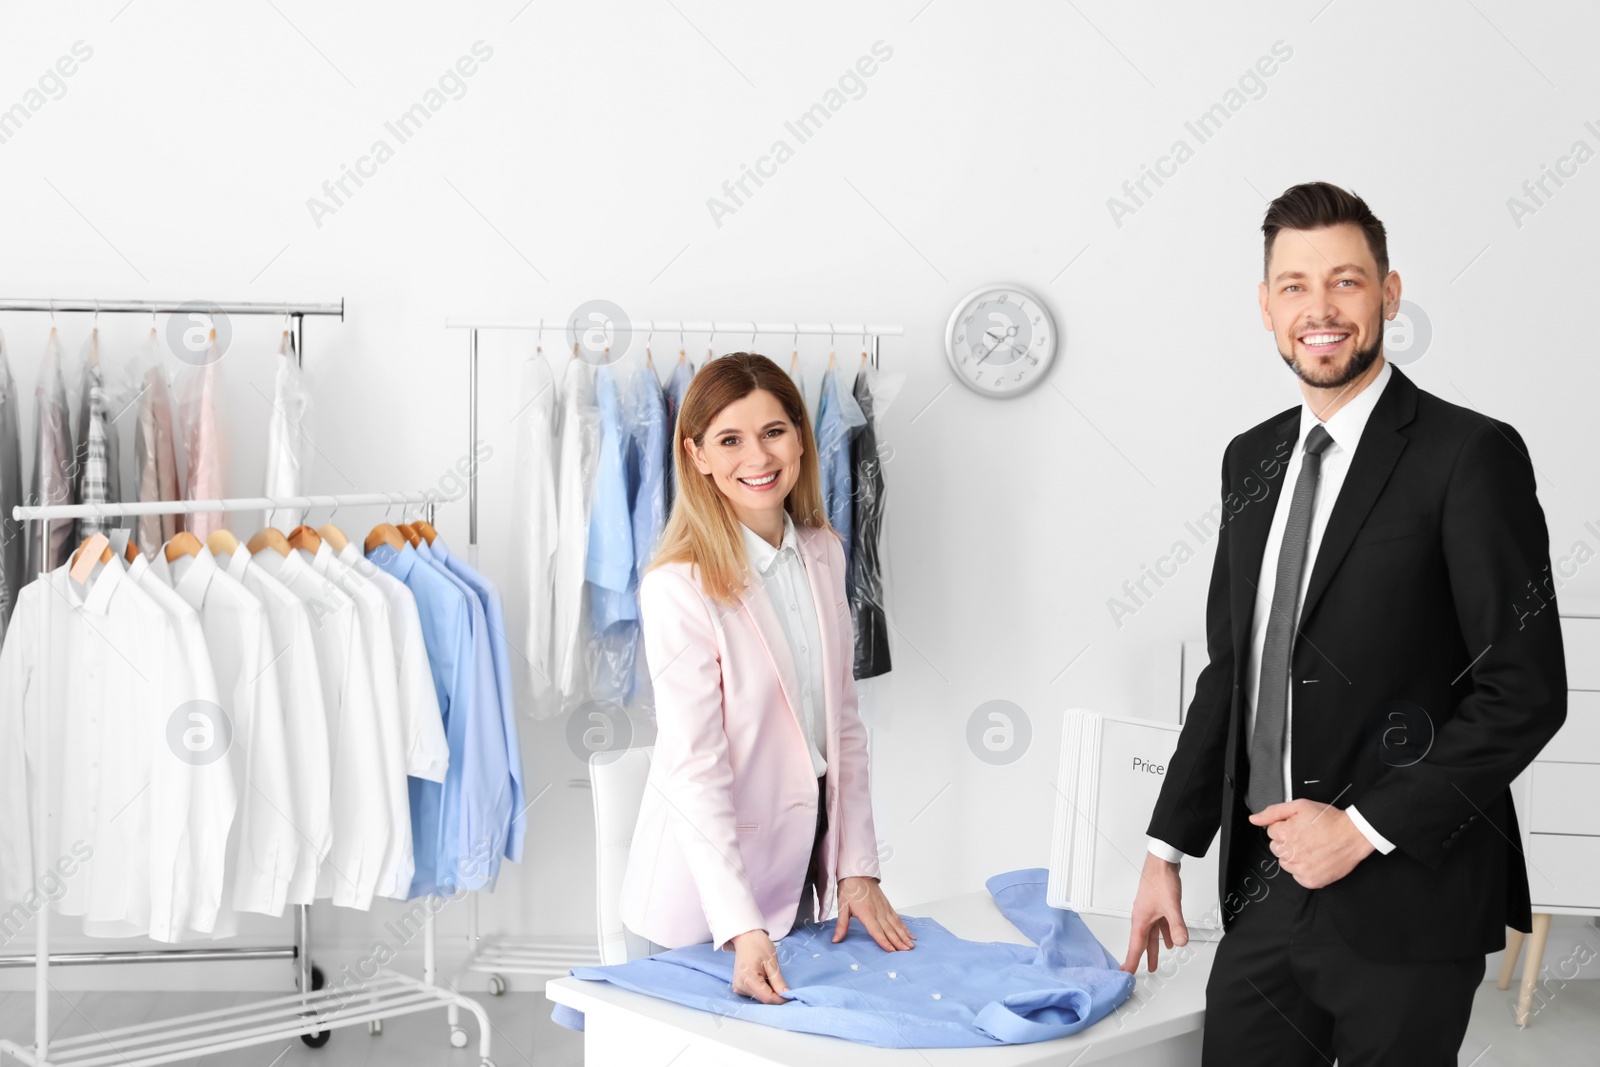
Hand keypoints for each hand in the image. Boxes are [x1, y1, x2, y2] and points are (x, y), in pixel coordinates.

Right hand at [729, 929, 789, 1003]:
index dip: (780, 999)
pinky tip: (765, 980)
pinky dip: (763, 990)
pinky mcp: (739, 987)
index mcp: (747, 978)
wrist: (746, 938)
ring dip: (769, 993)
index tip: (791, 995)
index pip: (767, 997)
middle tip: (783, 985)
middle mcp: (740, 986)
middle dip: (776, 995)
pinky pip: (755, 994)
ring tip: (772, 978)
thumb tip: (786, 995)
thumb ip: (778, 981)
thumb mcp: (772, 963)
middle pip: (763, 999)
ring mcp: (738, 988)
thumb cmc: (759, 946)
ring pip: (759, 998)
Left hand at [834, 876, 915, 950]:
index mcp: (866, 913)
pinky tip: (910, 934)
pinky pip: (897, 918)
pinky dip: (904, 927)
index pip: (876, 931)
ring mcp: (884, 908)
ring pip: (896, 925)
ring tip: (911, 946)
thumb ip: (841, 925)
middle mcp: (878, 912)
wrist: (857, 872)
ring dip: (904, 936)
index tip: (892, 951)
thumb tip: (835, 940)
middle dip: (899, 942)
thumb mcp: (842, 907)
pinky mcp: (887, 905)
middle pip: (890, 930)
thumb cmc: (849, 889)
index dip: (884, 941)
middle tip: (906, 952)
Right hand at [1122, 852, 1188, 972]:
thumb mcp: (1171, 906)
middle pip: (1141, 943)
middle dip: (1141, 959)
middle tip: (1136, 972)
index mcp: (1140, 920)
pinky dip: (1164, 935)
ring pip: (1150, 935)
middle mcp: (1142, 917)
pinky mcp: (1156, 907)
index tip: (1126, 974)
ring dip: (1153, 948)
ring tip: (1156, 962)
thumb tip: (1181, 943)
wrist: (1162, 861)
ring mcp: (1149, 912)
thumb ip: (1177, 926)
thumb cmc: (1159, 879)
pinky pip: (1158, 926)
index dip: (1131, 962)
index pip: (1134, 947)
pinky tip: (1171, 940)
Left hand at [1248, 799, 1374, 888]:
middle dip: (1286, 841)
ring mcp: (1301, 869)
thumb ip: (1273, 812)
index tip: (1298, 826)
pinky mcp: (1310, 880)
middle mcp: (1292, 853)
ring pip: (1284, 863)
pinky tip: (1314, 859)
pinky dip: (1303, 869)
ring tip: (1310, 847)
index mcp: (1286, 833)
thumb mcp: (1300, 806)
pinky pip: (1296, 876)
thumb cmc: (1329, 820)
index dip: (1284, 827)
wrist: (1353, 835)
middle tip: (1304, 836)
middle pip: (1276, 848)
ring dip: (1293, 856)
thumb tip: (1254, 819)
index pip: (1271, 832)